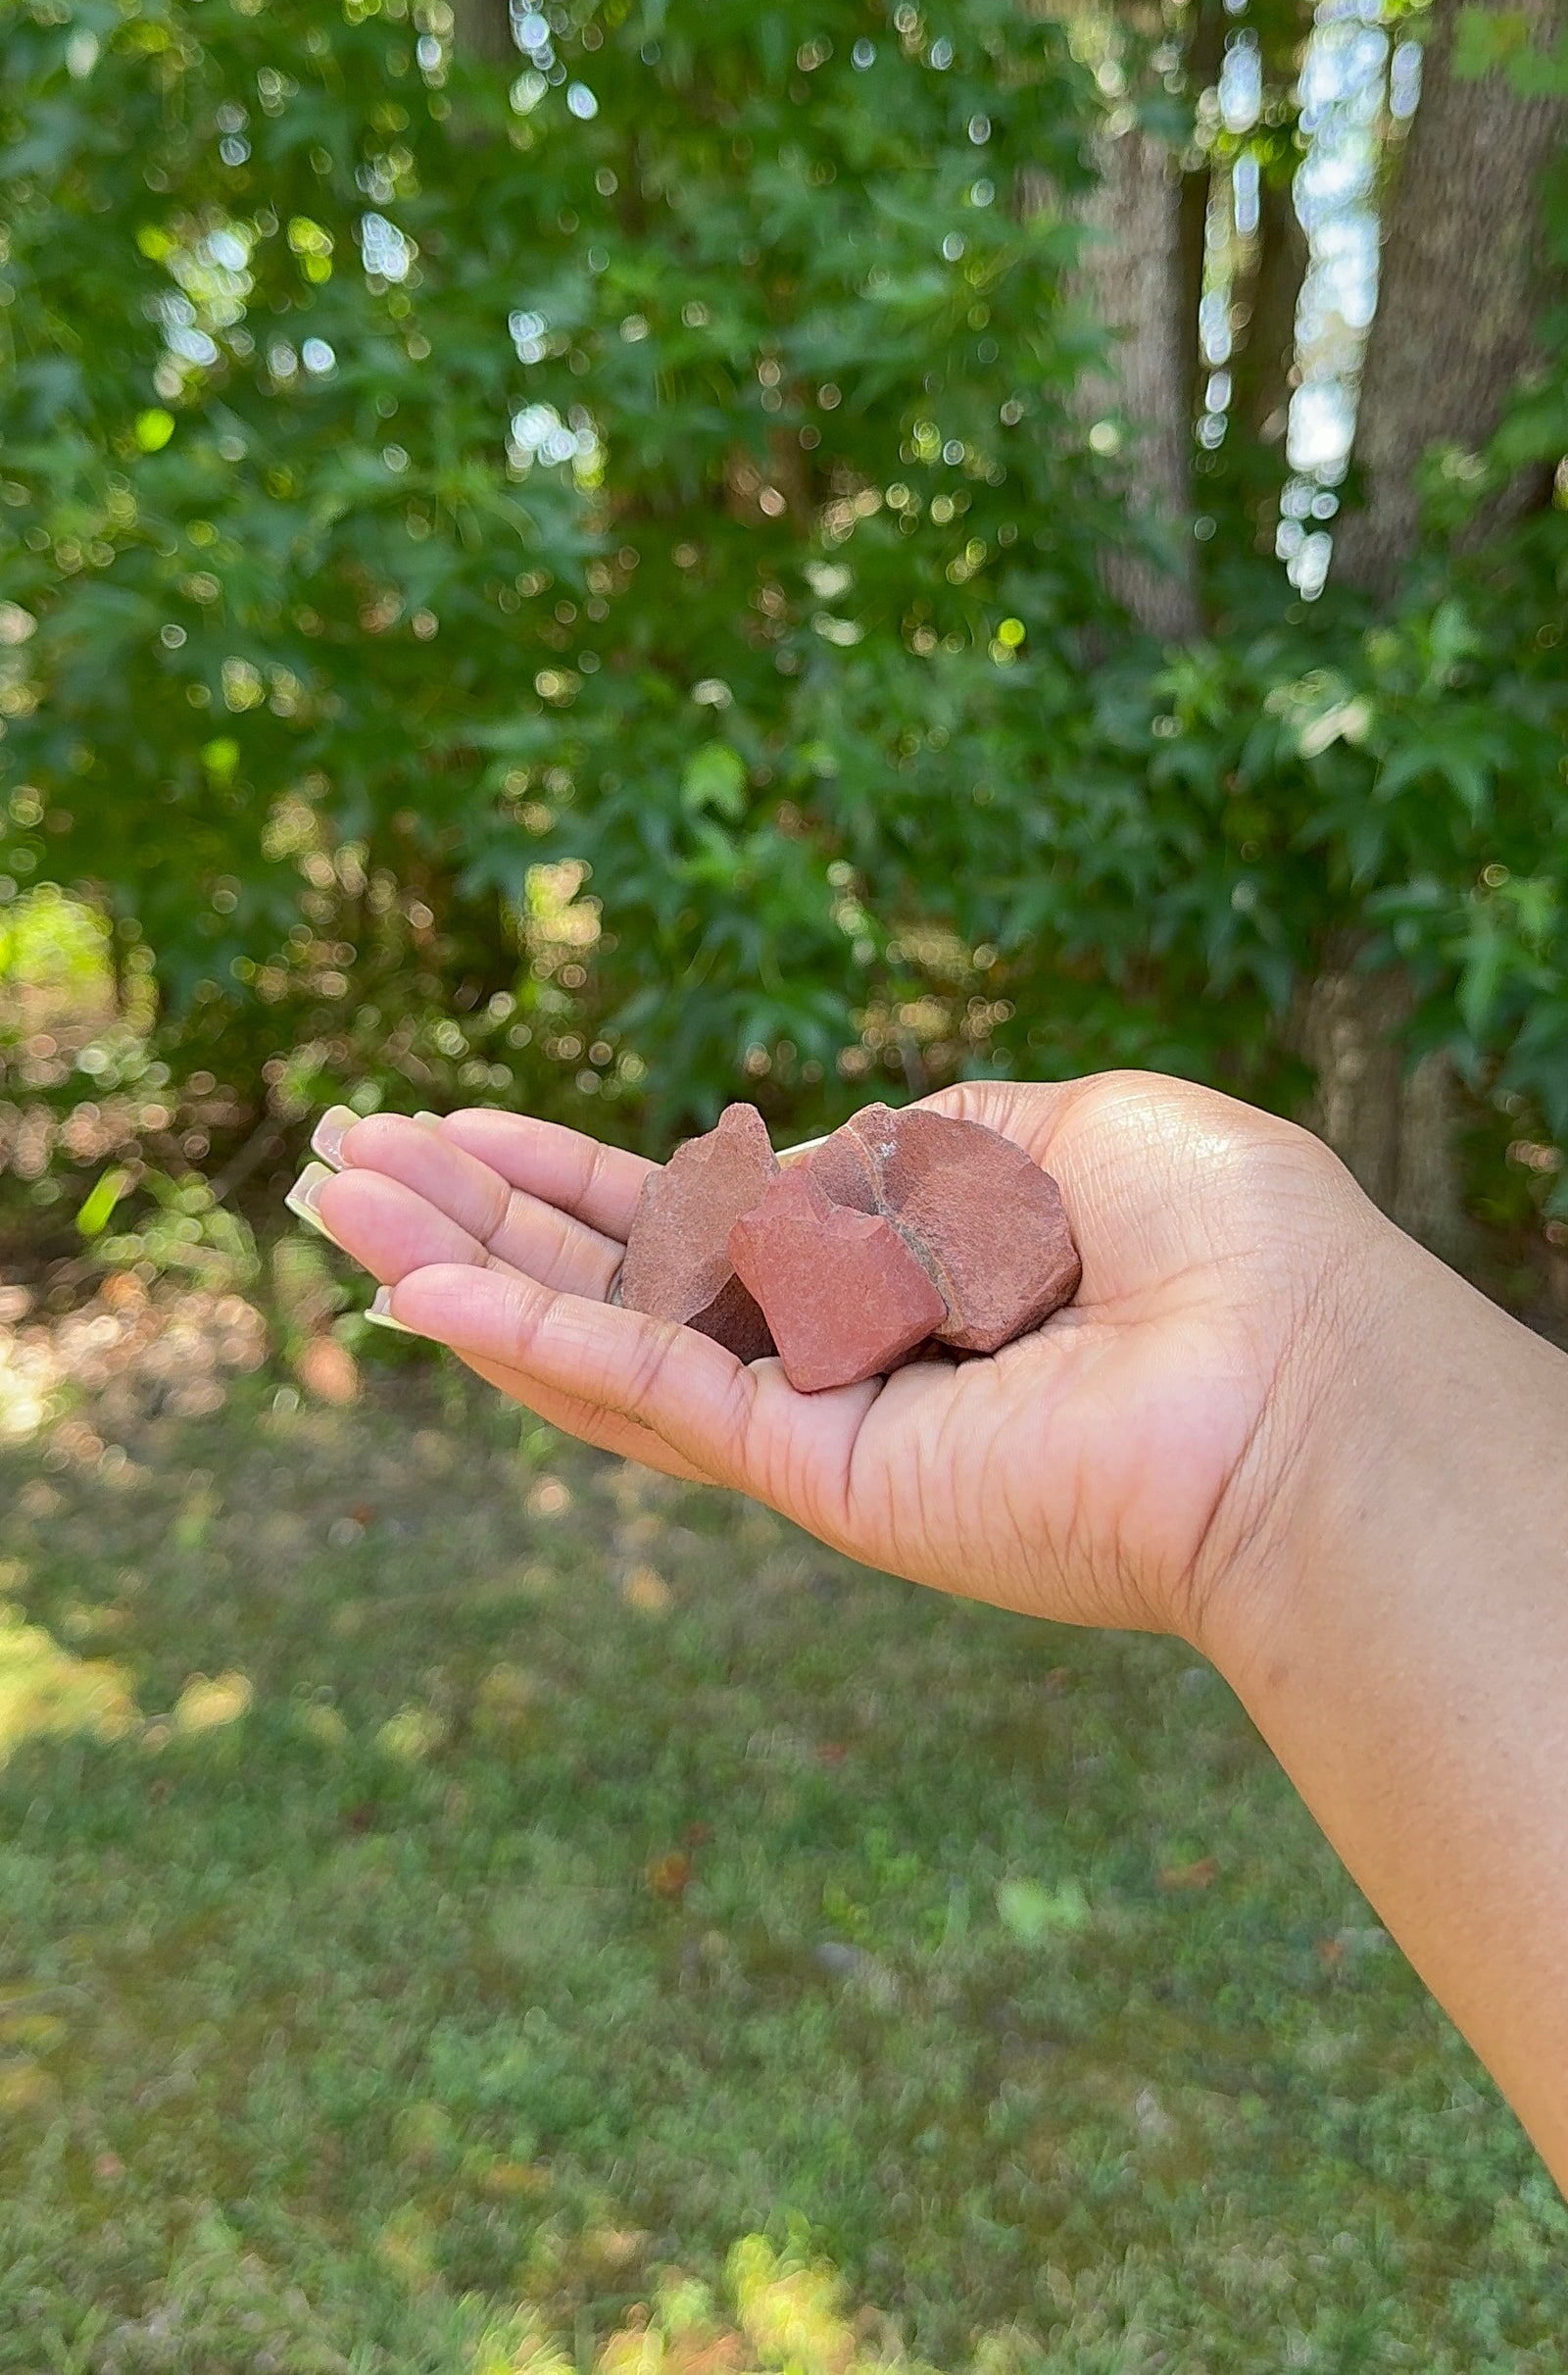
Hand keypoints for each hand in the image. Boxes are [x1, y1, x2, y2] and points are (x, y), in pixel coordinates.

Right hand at [303, 1074, 1377, 1653]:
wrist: (1300, 1375)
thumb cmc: (1223, 1242)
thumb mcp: (1059, 1126)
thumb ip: (920, 1139)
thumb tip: (817, 1146)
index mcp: (898, 1271)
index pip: (699, 1221)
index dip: (577, 1174)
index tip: (470, 1129)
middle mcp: (842, 1354)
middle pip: (616, 1278)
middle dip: (478, 1213)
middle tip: (341, 1154)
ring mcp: (821, 1423)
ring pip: (597, 1337)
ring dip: (456, 1267)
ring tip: (327, 1199)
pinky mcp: (821, 1474)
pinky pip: (648, 1391)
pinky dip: (526, 1342)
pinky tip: (412, 1294)